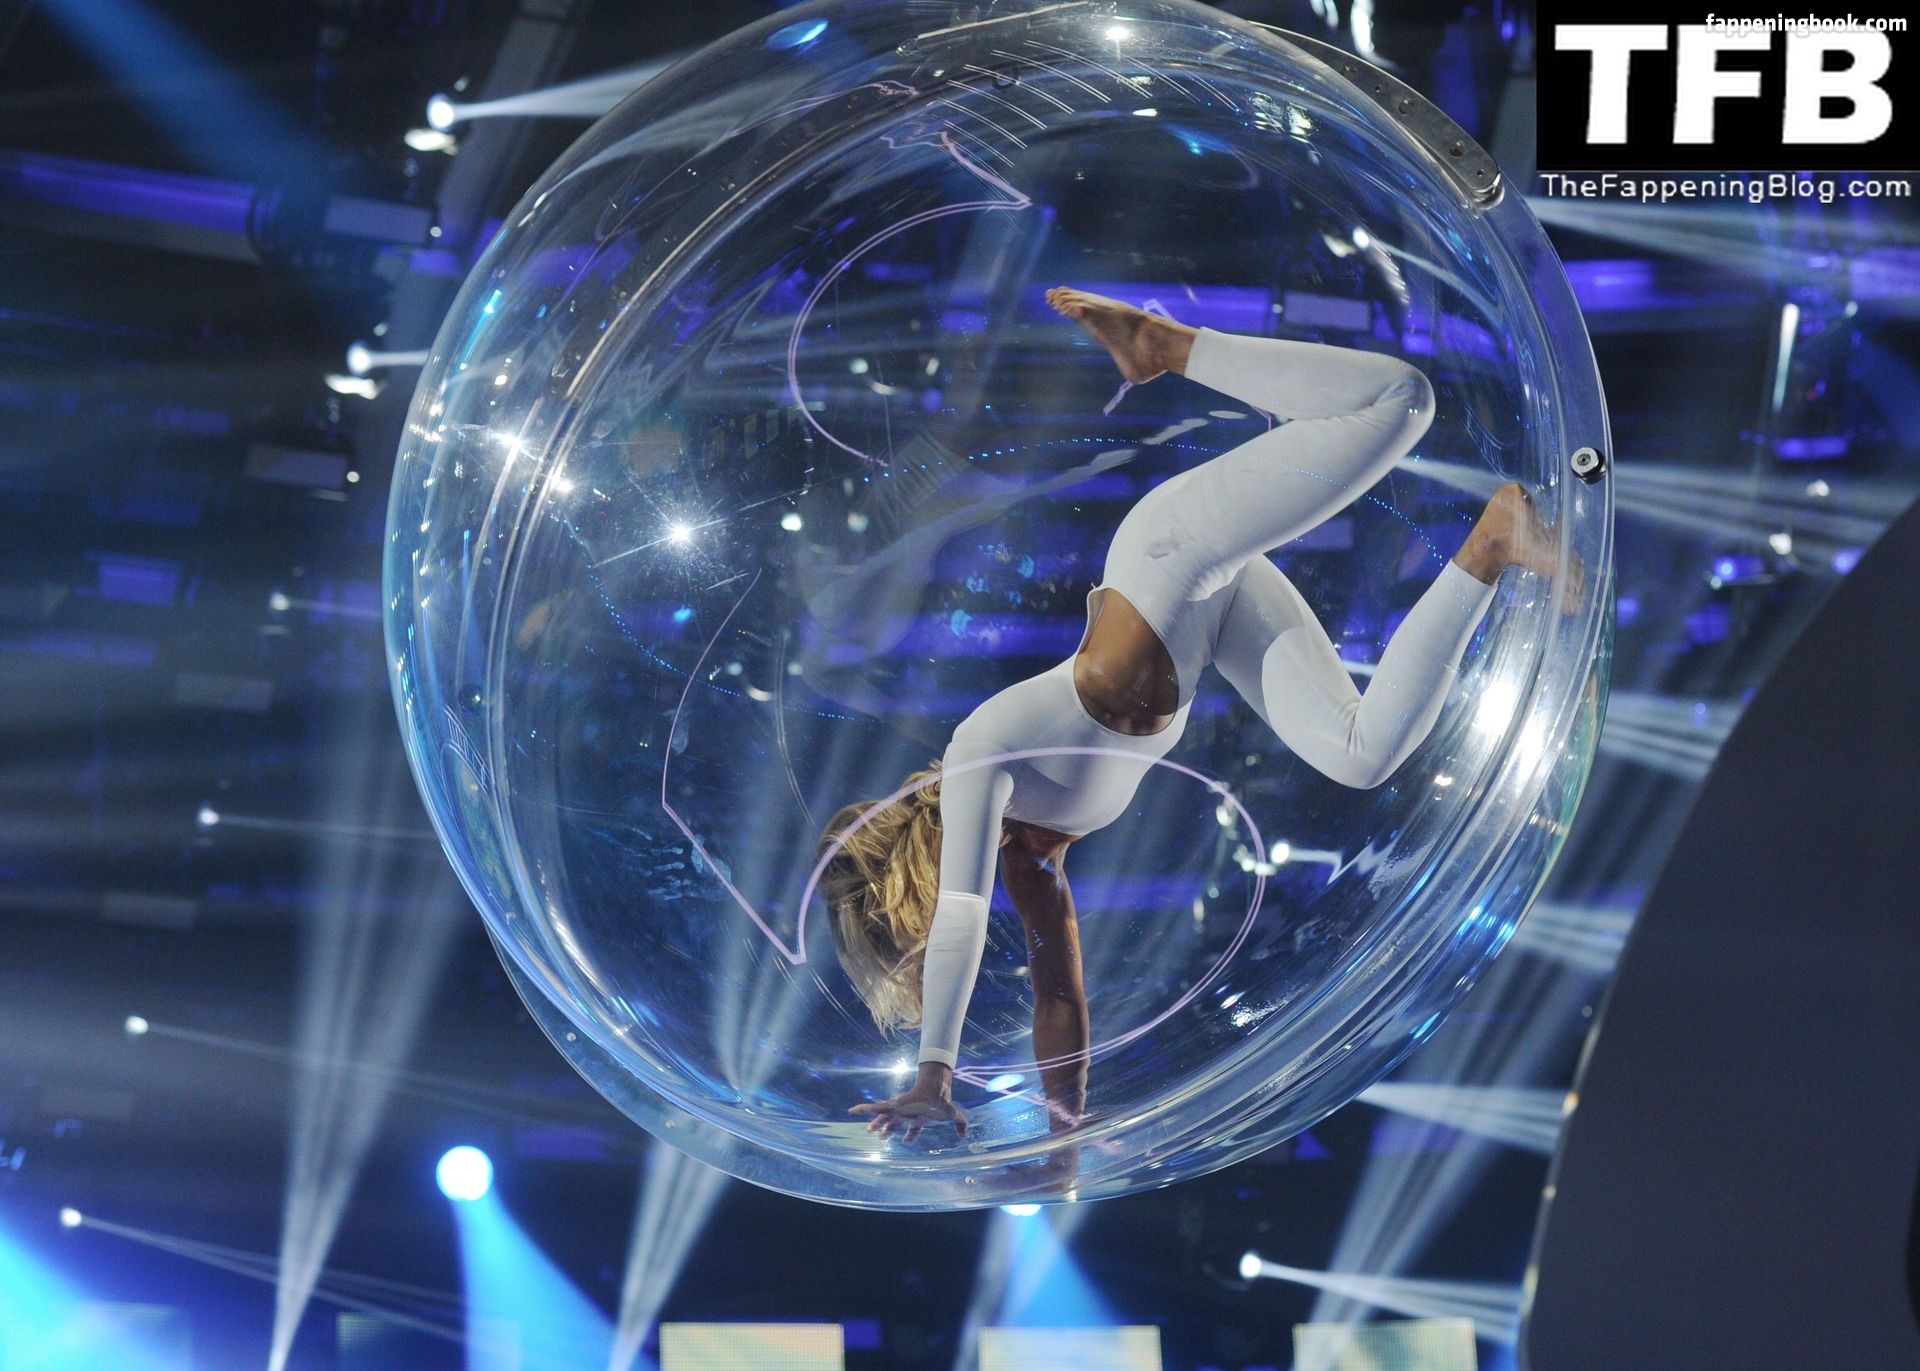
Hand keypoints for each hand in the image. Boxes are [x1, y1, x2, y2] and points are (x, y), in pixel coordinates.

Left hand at [850, 1065, 967, 1143]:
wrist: (934, 1092)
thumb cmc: (941, 1102)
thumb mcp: (952, 1115)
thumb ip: (960, 1124)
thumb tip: (963, 1135)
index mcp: (918, 1119)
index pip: (913, 1131)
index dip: (910, 1137)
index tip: (905, 1141)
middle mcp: (907, 1116)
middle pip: (895, 1125)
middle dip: (887, 1131)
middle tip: (881, 1138)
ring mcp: (898, 1111)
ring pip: (884, 1118)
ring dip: (876, 1124)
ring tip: (868, 1130)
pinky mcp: (892, 1106)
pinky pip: (875, 1108)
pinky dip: (863, 1108)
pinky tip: (852, 1110)